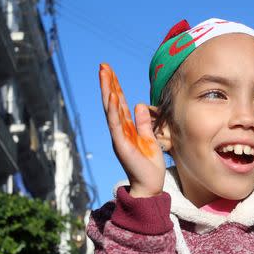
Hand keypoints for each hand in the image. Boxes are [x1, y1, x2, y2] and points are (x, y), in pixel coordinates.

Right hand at [99, 64, 164, 197]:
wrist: (149, 187)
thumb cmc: (149, 166)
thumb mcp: (150, 139)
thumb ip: (144, 123)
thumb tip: (139, 105)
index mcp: (126, 129)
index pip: (119, 104)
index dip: (115, 87)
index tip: (110, 71)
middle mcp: (119, 131)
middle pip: (111, 103)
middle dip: (108, 84)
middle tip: (103, 66)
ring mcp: (118, 137)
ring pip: (110, 110)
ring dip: (107, 92)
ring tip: (104, 74)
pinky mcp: (121, 145)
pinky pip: (116, 124)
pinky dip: (113, 110)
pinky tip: (111, 96)